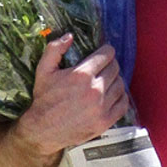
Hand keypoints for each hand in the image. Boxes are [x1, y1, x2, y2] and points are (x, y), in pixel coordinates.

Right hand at [18, 35, 128, 156]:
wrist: (43, 130)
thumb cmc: (44, 99)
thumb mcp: (43, 71)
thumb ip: (55, 50)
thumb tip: (70, 35)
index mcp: (81, 75)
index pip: (107, 55)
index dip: (107, 51)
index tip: (104, 52)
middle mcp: (95, 90)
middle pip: (115, 68)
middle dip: (110, 64)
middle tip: (104, 67)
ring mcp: (102, 107)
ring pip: (121, 85)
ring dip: (116, 80)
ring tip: (107, 80)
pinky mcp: (106, 121)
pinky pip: (123, 103)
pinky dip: (120, 97)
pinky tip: (113, 95)